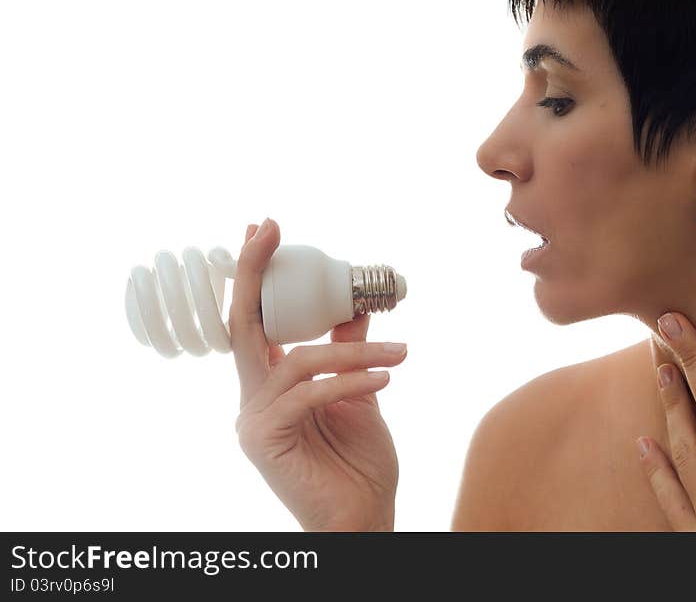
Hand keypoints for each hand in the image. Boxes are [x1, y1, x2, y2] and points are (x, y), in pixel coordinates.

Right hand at [231, 218, 406, 530]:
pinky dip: (348, 381)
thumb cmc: (357, 462)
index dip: (255, 277)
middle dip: (254, 273)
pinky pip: (307, 395)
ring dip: (352, 350)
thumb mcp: (358, 393)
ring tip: (399, 352)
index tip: (265, 231)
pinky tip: (384, 379)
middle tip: (268, 230)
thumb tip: (357, 304)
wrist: (363, 518)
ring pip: (297, 360)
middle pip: (244, 325)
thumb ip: (349, 350)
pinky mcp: (264, 440)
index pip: (255, 322)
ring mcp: (253, 420)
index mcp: (270, 386)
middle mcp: (252, 399)